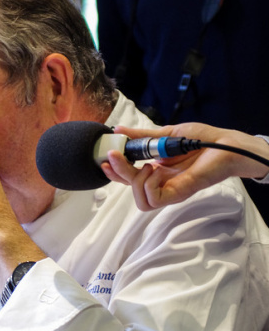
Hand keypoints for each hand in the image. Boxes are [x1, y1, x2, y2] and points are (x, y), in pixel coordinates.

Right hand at [101, 123, 268, 210]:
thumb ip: (141, 136)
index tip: (105, 158)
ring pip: (139, 199)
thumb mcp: (165, 133)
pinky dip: (147, 185)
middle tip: (113, 157)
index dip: (114, 171)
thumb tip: (118, 130)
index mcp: (156, 168)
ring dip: (134, 181)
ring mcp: (169, 188)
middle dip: (117, 173)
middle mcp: (160, 180)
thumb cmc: (202, 139)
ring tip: (145, 165)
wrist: (226, 143)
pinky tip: (154, 170)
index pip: (128, 176)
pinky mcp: (178, 193)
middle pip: (129, 187)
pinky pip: (153, 199)